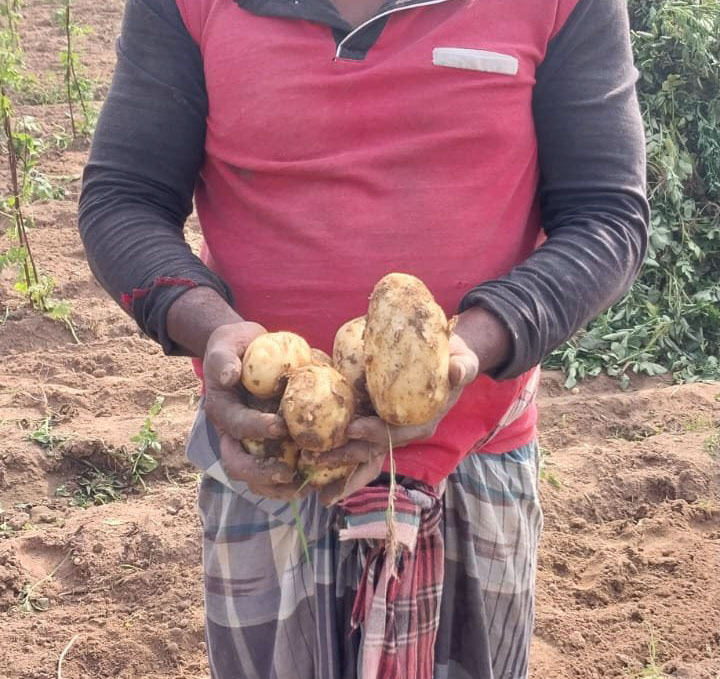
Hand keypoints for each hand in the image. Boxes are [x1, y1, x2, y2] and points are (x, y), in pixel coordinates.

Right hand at [203, 322, 304, 498]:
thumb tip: (229, 375)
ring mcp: (248, 442)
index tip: (280, 426)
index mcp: (222, 410)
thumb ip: (224, 359)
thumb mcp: (225, 346)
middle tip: (287, 473)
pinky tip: (315, 481)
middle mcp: (232, 433)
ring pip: (254, 476)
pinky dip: (291, 478)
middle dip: (260, 473)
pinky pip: (274, 467)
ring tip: (302, 490)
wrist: (242, 350)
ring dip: (275, 488)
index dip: (256, 428)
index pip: (236, 425)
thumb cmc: (235, 346)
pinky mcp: (266, 444)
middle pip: (238, 464)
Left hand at [315, 333, 480, 504]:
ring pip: (361, 453)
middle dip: (346, 457)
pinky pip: (355, 440)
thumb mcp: (463, 360)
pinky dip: (337, 453)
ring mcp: (388, 429)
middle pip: (373, 449)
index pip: (396, 432)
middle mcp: (403, 432)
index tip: (353, 428)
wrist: (449, 362)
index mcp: (423, 422)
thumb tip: (458, 371)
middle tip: (317, 459)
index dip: (375, 432)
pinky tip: (313, 464)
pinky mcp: (375, 421)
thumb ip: (462, 367)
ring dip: (337, 465)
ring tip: (310, 474)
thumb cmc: (455, 360)